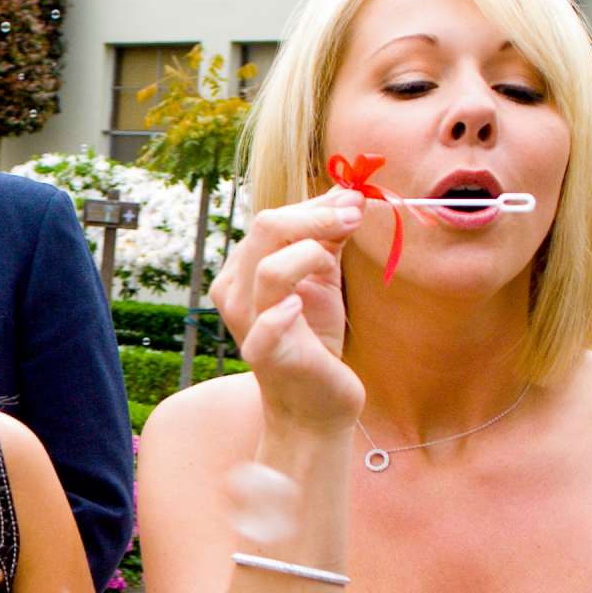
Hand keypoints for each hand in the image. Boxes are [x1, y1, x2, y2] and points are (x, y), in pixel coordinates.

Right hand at [212, 189, 364, 430]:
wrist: (314, 400)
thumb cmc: (315, 336)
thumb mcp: (322, 277)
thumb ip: (327, 235)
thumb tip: (347, 192)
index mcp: (244, 269)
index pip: (273, 220)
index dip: (316, 206)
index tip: (355, 202)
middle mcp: (236, 292)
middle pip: (267, 230)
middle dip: (317, 217)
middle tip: (355, 215)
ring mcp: (247, 324)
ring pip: (269, 269)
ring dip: (311, 252)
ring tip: (334, 260)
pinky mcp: (265, 356)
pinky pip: (266, 328)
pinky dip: (282, 314)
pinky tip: (299, 308)